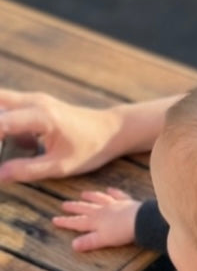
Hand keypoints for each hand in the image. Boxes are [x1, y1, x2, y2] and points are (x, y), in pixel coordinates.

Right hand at [0, 89, 119, 182]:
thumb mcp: (61, 166)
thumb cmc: (90, 148)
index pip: (0, 123)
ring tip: (17, 148)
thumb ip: (28, 171)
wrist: (112, 129)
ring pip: (1, 103)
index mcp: (41, 117)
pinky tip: (23, 143)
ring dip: (0, 124)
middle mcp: (34, 101)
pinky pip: (9, 106)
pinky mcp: (35, 102)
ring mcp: (34, 99)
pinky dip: (5, 122)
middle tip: (2, 150)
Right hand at [53, 188, 140, 251]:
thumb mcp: (103, 240)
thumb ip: (89, 242)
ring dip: (91, 197)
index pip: (77, 222)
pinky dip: (113, 192)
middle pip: (85, 208)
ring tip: (83, 194)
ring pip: (99, 199)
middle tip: (64, 204)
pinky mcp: (128, 202)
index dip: (66, 222)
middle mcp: (102, 211)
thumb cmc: (122, 232)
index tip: (54, 219)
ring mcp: (115, 205)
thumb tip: (73, 245)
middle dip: (74, 207)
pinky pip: (118, 195)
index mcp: (95, 221)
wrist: (141, 220)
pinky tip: (110, 189)